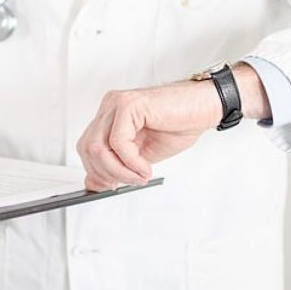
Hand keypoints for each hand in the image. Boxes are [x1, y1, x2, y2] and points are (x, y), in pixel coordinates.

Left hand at [76, 63, 269, 190]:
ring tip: (140, 176)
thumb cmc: (179, 125)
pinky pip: (118, 141)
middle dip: (105, 173)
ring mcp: (118, 103)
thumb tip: (94, 185)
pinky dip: (130, 161)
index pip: (86, 147)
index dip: (96, 171)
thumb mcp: (142, 155)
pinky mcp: (130, 104)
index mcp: (110, 116)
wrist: (204, 107)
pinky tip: (145, 167)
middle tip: (128, 182)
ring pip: (98, 146)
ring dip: (119, 170)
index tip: (111, 185)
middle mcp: (110, 107)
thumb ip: (118, 167)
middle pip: (87, 148)